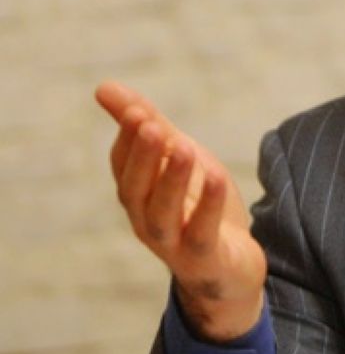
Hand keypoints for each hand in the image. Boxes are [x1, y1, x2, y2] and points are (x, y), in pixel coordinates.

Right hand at [96, 80, 267, 341]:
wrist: (233, 266)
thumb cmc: (199, 207)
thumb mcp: (179, 158)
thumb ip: (149, 126)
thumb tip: (102, 87)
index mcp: (138, 195)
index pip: (123, 166)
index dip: (129, 140)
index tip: (138, 111)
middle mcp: (146, 220)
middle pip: (135, 190)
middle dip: (142, 156)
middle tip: (152, 125)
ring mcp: (172, 244)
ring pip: (161, 214)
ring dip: (171, 180)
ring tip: (186, 148)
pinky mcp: (203, 259)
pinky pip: (200, 234)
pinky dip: (207, 206)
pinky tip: (216, 177)